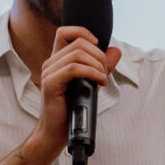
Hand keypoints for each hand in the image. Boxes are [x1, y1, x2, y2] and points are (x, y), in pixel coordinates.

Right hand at [32, 26, 120, 153]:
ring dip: (97, 65)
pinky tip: (100, 82)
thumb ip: (101, 66)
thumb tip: (115, 51)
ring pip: (78, 54)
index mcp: (57, 60)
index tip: (98, 46)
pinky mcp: (51, 84)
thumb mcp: (90, 84)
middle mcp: (51, 63)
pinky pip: (74, 69)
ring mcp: (49, 72)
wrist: (55, 133)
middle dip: (99, 55)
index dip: (83, 32)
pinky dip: (92, 73)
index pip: (65, 32)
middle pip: (79, 43)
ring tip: (103, 79)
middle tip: (105, 71)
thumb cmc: (71, 110)